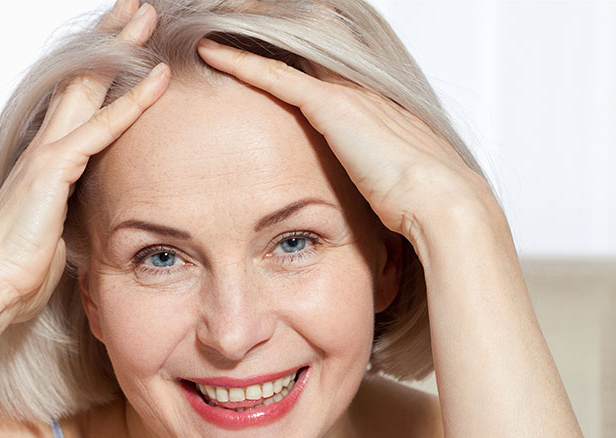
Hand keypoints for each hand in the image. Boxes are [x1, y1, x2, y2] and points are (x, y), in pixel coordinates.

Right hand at [0, 0, 169, 325]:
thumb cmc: (19, 270)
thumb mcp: (56, 234)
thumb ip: (73, 213)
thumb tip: (87, 217)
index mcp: (48, 161)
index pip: (80, 102)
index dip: (103, 69)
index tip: (127, 44)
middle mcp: (45, 146)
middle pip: (82, 78)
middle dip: (110, 39)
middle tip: (136, 8)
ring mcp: (47, 154)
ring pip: (89, 87)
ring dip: (121, 48)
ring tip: (147, 13)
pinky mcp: (52, 171)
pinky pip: (99, 128)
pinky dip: (131, 103)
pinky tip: (158, 78)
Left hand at [195, 38, 504, 248]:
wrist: (443, 202)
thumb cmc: (425, 202)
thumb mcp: (396, 185)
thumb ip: (378, 179)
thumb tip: (374, 201)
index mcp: (376, 106)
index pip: (330, 64)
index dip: (302, 50)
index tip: (275, 44)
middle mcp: (361, 90)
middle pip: (311, 42)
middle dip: (274, 26)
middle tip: (240, 12)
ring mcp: (347, 95)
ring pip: (290, 49)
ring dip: (251, 35)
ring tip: (220, 20)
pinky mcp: (330, 108)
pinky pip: (274, 77)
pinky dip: (240, 63)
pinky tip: (212, 52)